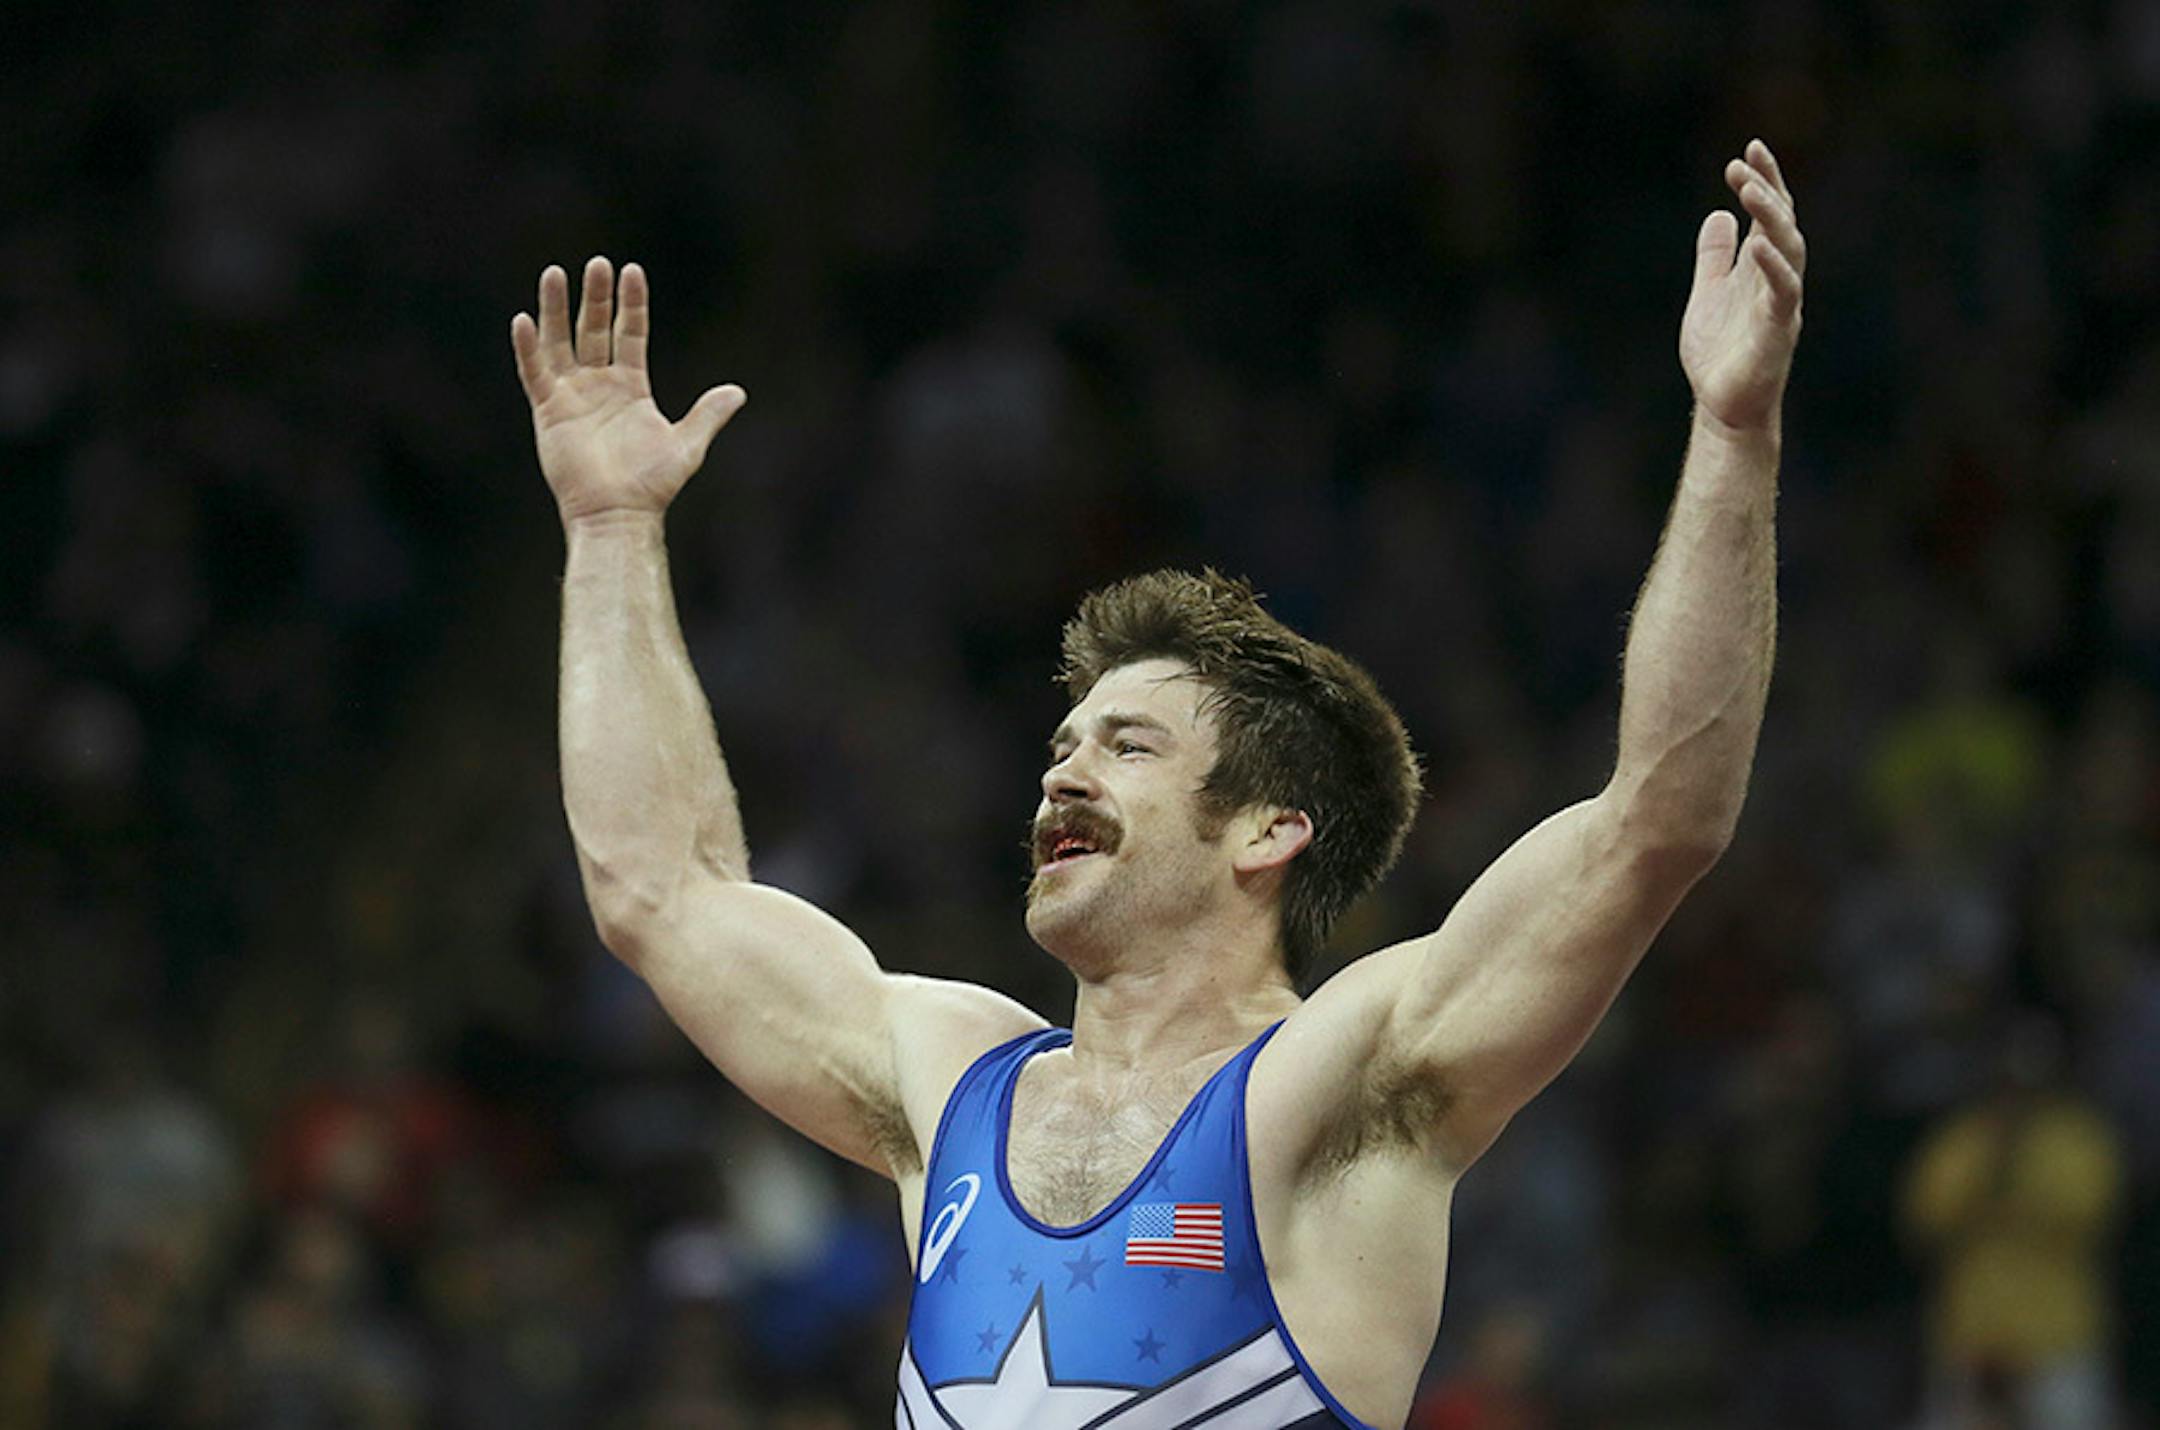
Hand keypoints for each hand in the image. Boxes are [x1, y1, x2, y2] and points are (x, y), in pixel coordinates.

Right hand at [511, 257, 745, 524]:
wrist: (619, 514)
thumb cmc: (652, 486)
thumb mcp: (688, 446)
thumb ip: (708, 415)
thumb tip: (738, 392)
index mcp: (631, 388)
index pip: (631, 334)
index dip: (631, 304)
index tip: (632, 270)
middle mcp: (599, 386)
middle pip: (594, 330)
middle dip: (595, 298)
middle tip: (597, 263)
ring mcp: (572, 396)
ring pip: (560, 343)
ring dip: (555, 310)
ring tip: (554, 273)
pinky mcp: (549, 412)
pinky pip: (535, 373)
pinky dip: (529, 348)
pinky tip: (525, 320)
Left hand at [1679, 140, 1804, 435]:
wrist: (1723, 405)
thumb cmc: (1720, 354)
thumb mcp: (1708, 295)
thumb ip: (1715, 258)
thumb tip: (1718, 215)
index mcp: (1761, 269)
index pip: (1769, 216)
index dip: (1763, 182)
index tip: (1747, 151)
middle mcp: (1777, 280)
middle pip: (1782, 223)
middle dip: (1768, 188)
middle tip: (1745, 160)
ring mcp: (1781, 303)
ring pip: (1788, 249)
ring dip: (1770, 217)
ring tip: (1749, 188)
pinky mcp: (1778, 330)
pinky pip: (1783, 291)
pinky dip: (1772, 265)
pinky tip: (1757, 243)